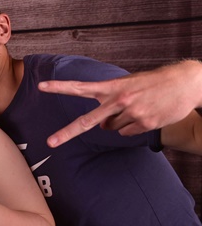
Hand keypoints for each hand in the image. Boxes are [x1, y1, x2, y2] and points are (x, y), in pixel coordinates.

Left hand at [38, 60, 201, 147]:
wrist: (185, 82)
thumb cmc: (152, 82)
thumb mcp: (128, 84)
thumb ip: (110, 100)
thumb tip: (103, 126)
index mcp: (111, 87)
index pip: (80, 87)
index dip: (60, 87)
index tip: (41, 86)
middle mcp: (118, 100)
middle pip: (87, 121)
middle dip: (67, 132)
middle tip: (49, 143)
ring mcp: (131, 113)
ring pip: (112, 128)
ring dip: (118, 122)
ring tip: (137, 107)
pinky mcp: (144, 123)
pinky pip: (127, 132)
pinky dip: (132, 127)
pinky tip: (146, 114)